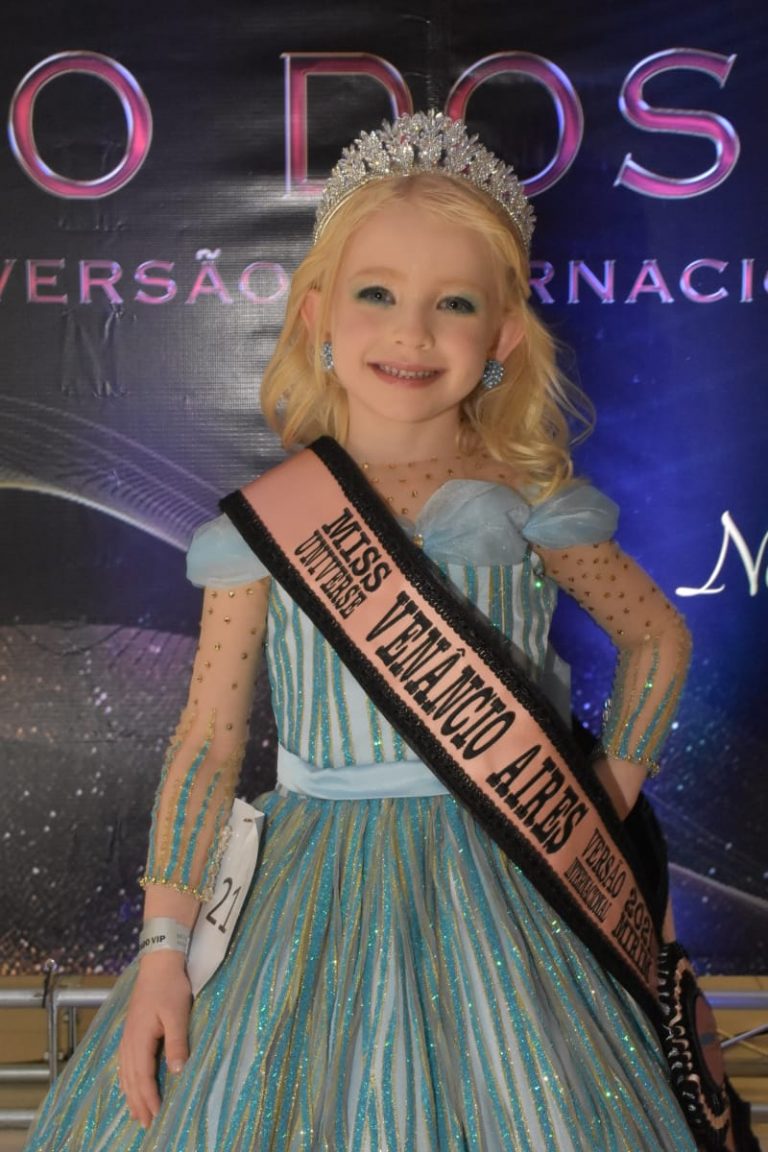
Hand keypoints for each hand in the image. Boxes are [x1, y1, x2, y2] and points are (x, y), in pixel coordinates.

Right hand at [118, 951, 191, 1127]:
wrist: (159, 963)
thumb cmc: (170, 987)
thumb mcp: (177, 1015)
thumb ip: (176, 1043)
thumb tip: (177, 1071)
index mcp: (140, 1039)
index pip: (143, 1076)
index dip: (149, 1097)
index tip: (156, 1116)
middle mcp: (129, 1041)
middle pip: (132, 1078)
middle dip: (138, 1102)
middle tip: (145, 1124)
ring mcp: (128, 1035)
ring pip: (126, 1072)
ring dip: (131, 1093)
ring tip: (135, 1112)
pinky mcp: (131, 1029)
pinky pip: (125, 1062)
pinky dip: (127, 1078)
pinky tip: (128, 1083)